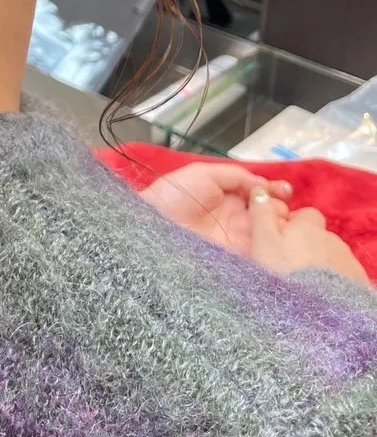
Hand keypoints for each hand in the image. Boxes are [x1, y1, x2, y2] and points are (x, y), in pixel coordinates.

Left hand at [141, 164, 291, 255]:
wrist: (151, 226)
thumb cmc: (174, 194)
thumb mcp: (204, 174)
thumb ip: (236, 175)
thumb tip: (264, 185)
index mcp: (231, 198)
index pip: (263, 196)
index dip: (277, 193)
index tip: (286, 191)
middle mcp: (238, 220)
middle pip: (271, 217)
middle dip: (282, 212)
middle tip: (283, 210)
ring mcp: (239, 242)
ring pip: (269, 237)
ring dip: (280, 231)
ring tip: (282, 225)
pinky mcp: (237, 263)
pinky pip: (260, 258)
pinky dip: (272, 251)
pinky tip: (277, 243)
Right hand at [248, 188, 369, 284]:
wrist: (318, 310)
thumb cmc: (285, 272)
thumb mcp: (263, 241)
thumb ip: (261, 214)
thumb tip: (259, 192)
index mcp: (309, 226)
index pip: (306, 214)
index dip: (293, 224)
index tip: (279, 239)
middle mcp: (331, 238)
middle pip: (318, 236)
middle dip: (306, 245)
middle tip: (288, 263)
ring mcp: (346, 260)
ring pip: (330, 255)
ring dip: (319, 263)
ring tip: (303, 282)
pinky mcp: (356, 280)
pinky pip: (342, 274)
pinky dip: (332, 279)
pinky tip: (320, 292)